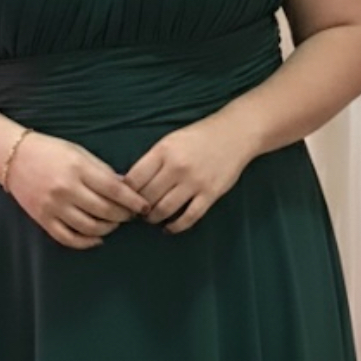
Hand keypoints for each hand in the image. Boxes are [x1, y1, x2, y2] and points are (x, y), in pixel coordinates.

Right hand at [6, 131, 149, 249]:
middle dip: (123, 216)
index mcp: (78, 169)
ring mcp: (54, 206)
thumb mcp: (80, 153)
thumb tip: (127, 188)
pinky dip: (86, 242)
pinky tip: (97, 238)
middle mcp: (66, 189)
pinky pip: (69, 238)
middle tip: (130, 215)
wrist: (13, 157)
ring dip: (108, 229)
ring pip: (90, 228)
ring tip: (114, 223)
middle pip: (105, 211)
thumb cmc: (50, 151)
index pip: (114, 190)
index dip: (133, 201)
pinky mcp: (43, 219)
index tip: (144, 206)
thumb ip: (103, 171)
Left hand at [125, 116, 255, 233]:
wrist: (235, 133)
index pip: (134, 180)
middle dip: (139, 208)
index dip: (126, 194)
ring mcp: (194, 182)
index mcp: (163, 151)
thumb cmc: (198, 137)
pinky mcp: (210, 194)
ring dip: (154, 218)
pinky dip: (175, 226)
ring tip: (152, 218)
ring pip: (164, 210)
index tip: (126, 199)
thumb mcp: (170, 141)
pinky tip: (169, 227)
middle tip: (138, 211)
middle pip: (147, 197)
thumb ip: (152, 161)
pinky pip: (188, 217)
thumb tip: (128, 184)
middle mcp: (177, 166)